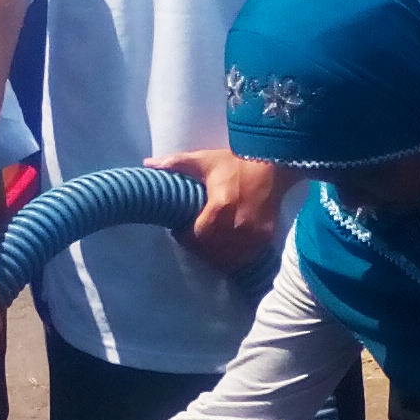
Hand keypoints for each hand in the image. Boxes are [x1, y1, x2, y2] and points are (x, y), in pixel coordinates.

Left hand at [147, 149, 285, 276]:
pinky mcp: (265, 237)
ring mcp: (253, 233)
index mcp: (221, 205)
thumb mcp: (204, 160)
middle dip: (198, 248)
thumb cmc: (235, 162)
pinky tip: (224, 250)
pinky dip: (232, 258)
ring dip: (213, 256)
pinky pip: (244, 258)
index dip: (186, 238)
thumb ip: (176, 163)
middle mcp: (238, 224)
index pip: (198, 236)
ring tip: (206, 246)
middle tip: (191, 240)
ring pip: (227, 258)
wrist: (272, 164)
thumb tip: (147, 164)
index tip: (180, 232)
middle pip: (211, 250)